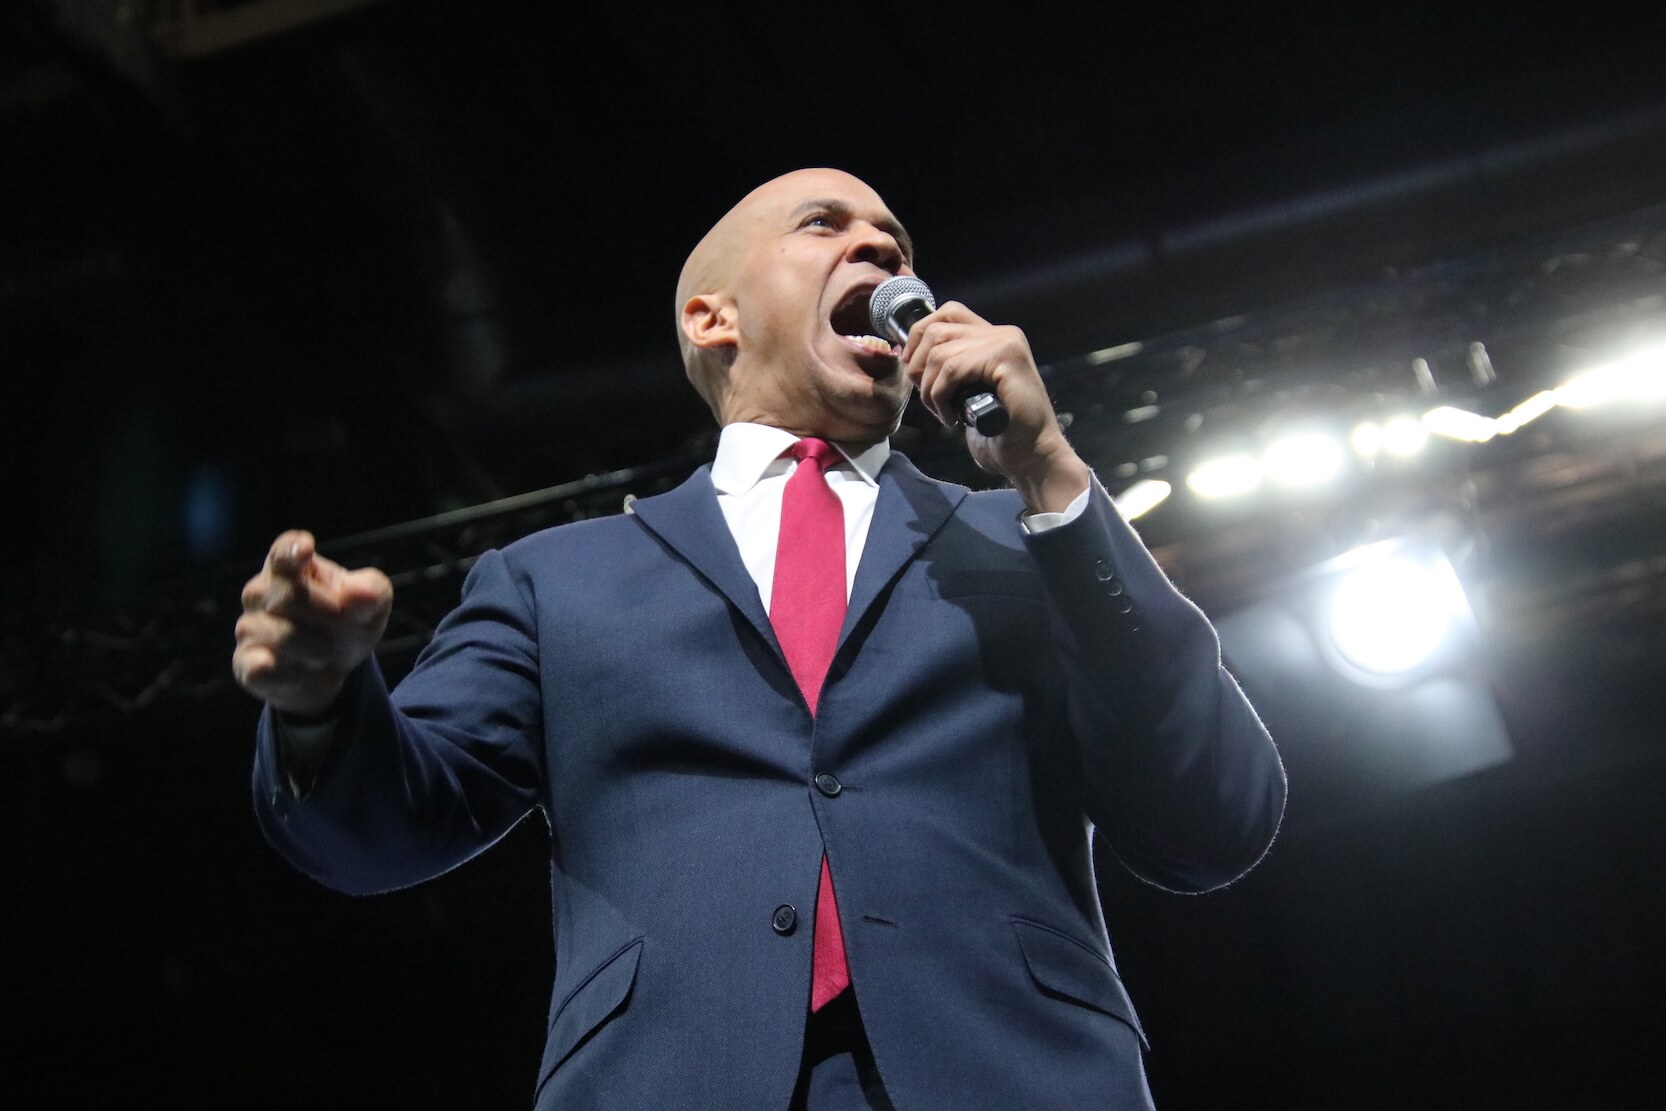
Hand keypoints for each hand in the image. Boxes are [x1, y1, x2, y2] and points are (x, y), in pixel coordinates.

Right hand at [233, 530, 392, 717]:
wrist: (334, 670)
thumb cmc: (348, 622)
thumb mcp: (372, 604)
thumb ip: (372, 591)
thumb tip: (359, 594)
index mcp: (290, 566)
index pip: (284, 551)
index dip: (292, 550)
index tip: (306, 548)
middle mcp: (260, 592)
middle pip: (290, 596)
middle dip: (329, 615)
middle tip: (342, 625)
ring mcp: (249, 628)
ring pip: (281, 636)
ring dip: (316, 649)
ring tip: (323, 652)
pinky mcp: (246, 664)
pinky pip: (260, 668)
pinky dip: (289, 674)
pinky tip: (301, 672)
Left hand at [902, 301, 1090, 512]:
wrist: (1030, 455)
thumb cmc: (997, 430)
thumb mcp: (967, 390)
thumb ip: (950, 366)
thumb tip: (908, 356)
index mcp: (994, 337)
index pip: (948, 313)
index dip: (920, 336)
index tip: (914, 369)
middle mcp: (1002, 334)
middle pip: (936, 329)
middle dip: (918, 366)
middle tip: (928, 397)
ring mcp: (1006, 344)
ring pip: (940, 352)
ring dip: (930, 388)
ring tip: (942, 412)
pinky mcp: (1005, 360)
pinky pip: (953, 368)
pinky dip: (942, 396)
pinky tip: (952, 417)